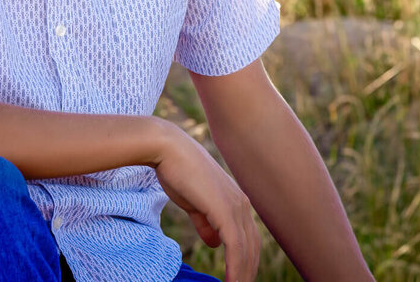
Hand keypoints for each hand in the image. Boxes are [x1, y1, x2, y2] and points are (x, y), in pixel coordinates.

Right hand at [149, 121, 259, 281]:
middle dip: (247, 271)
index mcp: (236, 202)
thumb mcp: (194, 203)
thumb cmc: (178, 172)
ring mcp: (235, 206)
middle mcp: (242, 204)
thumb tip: (214, 242)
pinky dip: (235, 266)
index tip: (238, 280)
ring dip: (241, 274)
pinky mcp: (224, 209)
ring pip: (245, 250)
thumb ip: (206, 223)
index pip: (248, 240)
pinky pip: (235, 245)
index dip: (245, 262)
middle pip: (252, 248)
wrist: (168, 150)